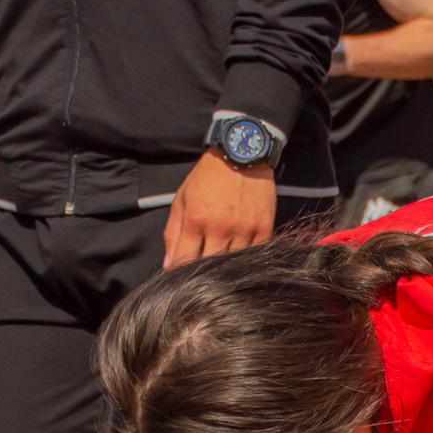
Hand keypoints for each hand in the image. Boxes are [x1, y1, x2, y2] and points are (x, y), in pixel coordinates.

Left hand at [163, 152, 274, 267]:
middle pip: (208, 266)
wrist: (240, 155)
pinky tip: (239, 255)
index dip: (179, 273)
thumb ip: (172, 232)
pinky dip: (246, 259)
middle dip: (202, 274)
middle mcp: (220, 227)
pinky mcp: (263, 228)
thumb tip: (169, 264)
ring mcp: (244, 229)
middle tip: (200, 275)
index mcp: (196, 220)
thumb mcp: (182, 199)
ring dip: (225, 268)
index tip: (179, 277)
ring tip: (220, 264)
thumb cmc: (208, 178)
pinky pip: (254, 255)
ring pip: (232, 264)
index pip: (184, 260)